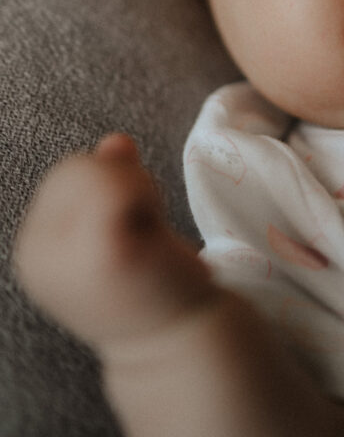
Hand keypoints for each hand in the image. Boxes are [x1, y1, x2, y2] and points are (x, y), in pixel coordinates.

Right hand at [13, 136, 210, 346]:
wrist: (177, 337)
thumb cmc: (147, 277)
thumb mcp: (115, 222)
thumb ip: (104, 180)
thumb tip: (116, 141)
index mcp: (32, 245)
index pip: (66, 173)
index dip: (106, 184)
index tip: (126, 224)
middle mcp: (34, 251)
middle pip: (78, 165)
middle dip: (121, 182)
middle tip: (142, 229)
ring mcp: (65, 252)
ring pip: (100, 169)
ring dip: (139, 189)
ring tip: (146, 233)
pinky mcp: (105, 251)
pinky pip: (120, 185)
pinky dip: (145, 195)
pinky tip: (153, 231)